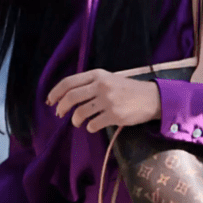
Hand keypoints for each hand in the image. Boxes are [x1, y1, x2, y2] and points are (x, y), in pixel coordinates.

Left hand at [47, 68, 161, 131]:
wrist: (152, 98)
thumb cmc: (129, 89)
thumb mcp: (110, 79)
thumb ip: (91, 83)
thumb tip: (67, 96)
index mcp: (98, 75)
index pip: (69, 82)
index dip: (55, 92)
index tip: (49, 101)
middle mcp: (102, 86)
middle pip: (71, 97)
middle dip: (61, 108)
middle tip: (59, 114)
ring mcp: (108, 101)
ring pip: (80, 113)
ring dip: (75, 120)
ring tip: (78, 122)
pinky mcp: (115, 115)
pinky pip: (93, 124)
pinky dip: (90, 127)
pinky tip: (93, 126)